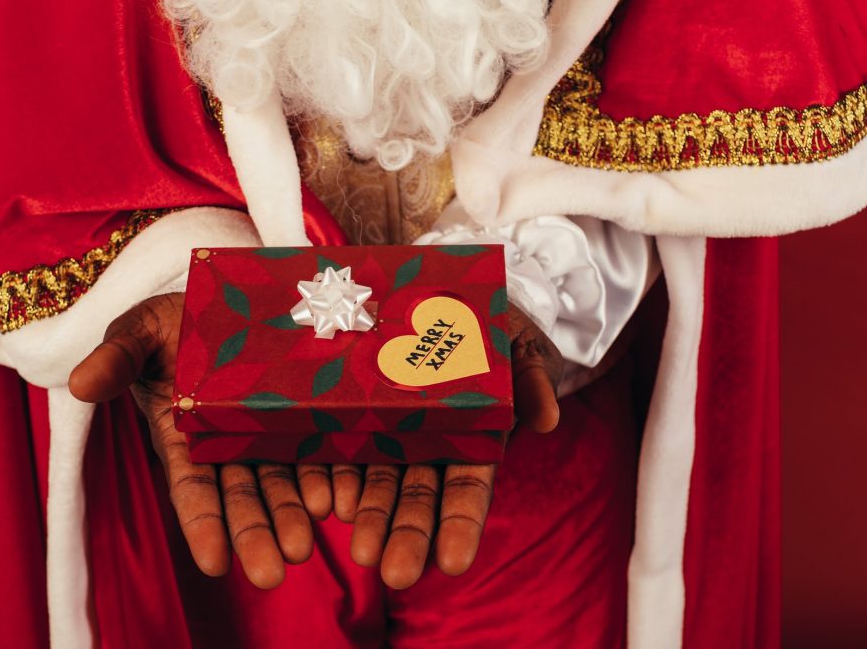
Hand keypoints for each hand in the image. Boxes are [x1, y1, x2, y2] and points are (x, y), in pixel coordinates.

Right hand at [68, 293, 333, 588]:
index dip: (203, 524)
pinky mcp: (311, 416)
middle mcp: (230, 443)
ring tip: (306, 547)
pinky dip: (334, 478)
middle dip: (256, 534)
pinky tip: (344, 503)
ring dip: (294, 516)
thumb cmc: (174, 320)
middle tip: (272, 573)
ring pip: (285, 483)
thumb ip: (117, 357)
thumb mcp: (140, 331)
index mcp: (184, 434)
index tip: (215, 562)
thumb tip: (81, 382)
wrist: (228, 295)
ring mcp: (273, 433)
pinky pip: (325, 451)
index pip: (193, 487)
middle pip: (244, 496)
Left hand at [336, 303, 562, 588]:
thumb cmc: (496, 325)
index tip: (455, 562)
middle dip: (407, 536)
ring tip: (358, 554)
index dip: (461, 524)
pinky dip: (330, 476)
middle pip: (416, 498)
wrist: (446, 292)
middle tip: (394, 574)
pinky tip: (320, 504)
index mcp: (473, 437)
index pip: (468, 489)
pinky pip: (336, 448)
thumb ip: (533, 380)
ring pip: (375, 482)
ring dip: (367, 518)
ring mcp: (387, 433)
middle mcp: (428, 444)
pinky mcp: (351, 414)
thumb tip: (546, 419)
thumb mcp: (523, 346)